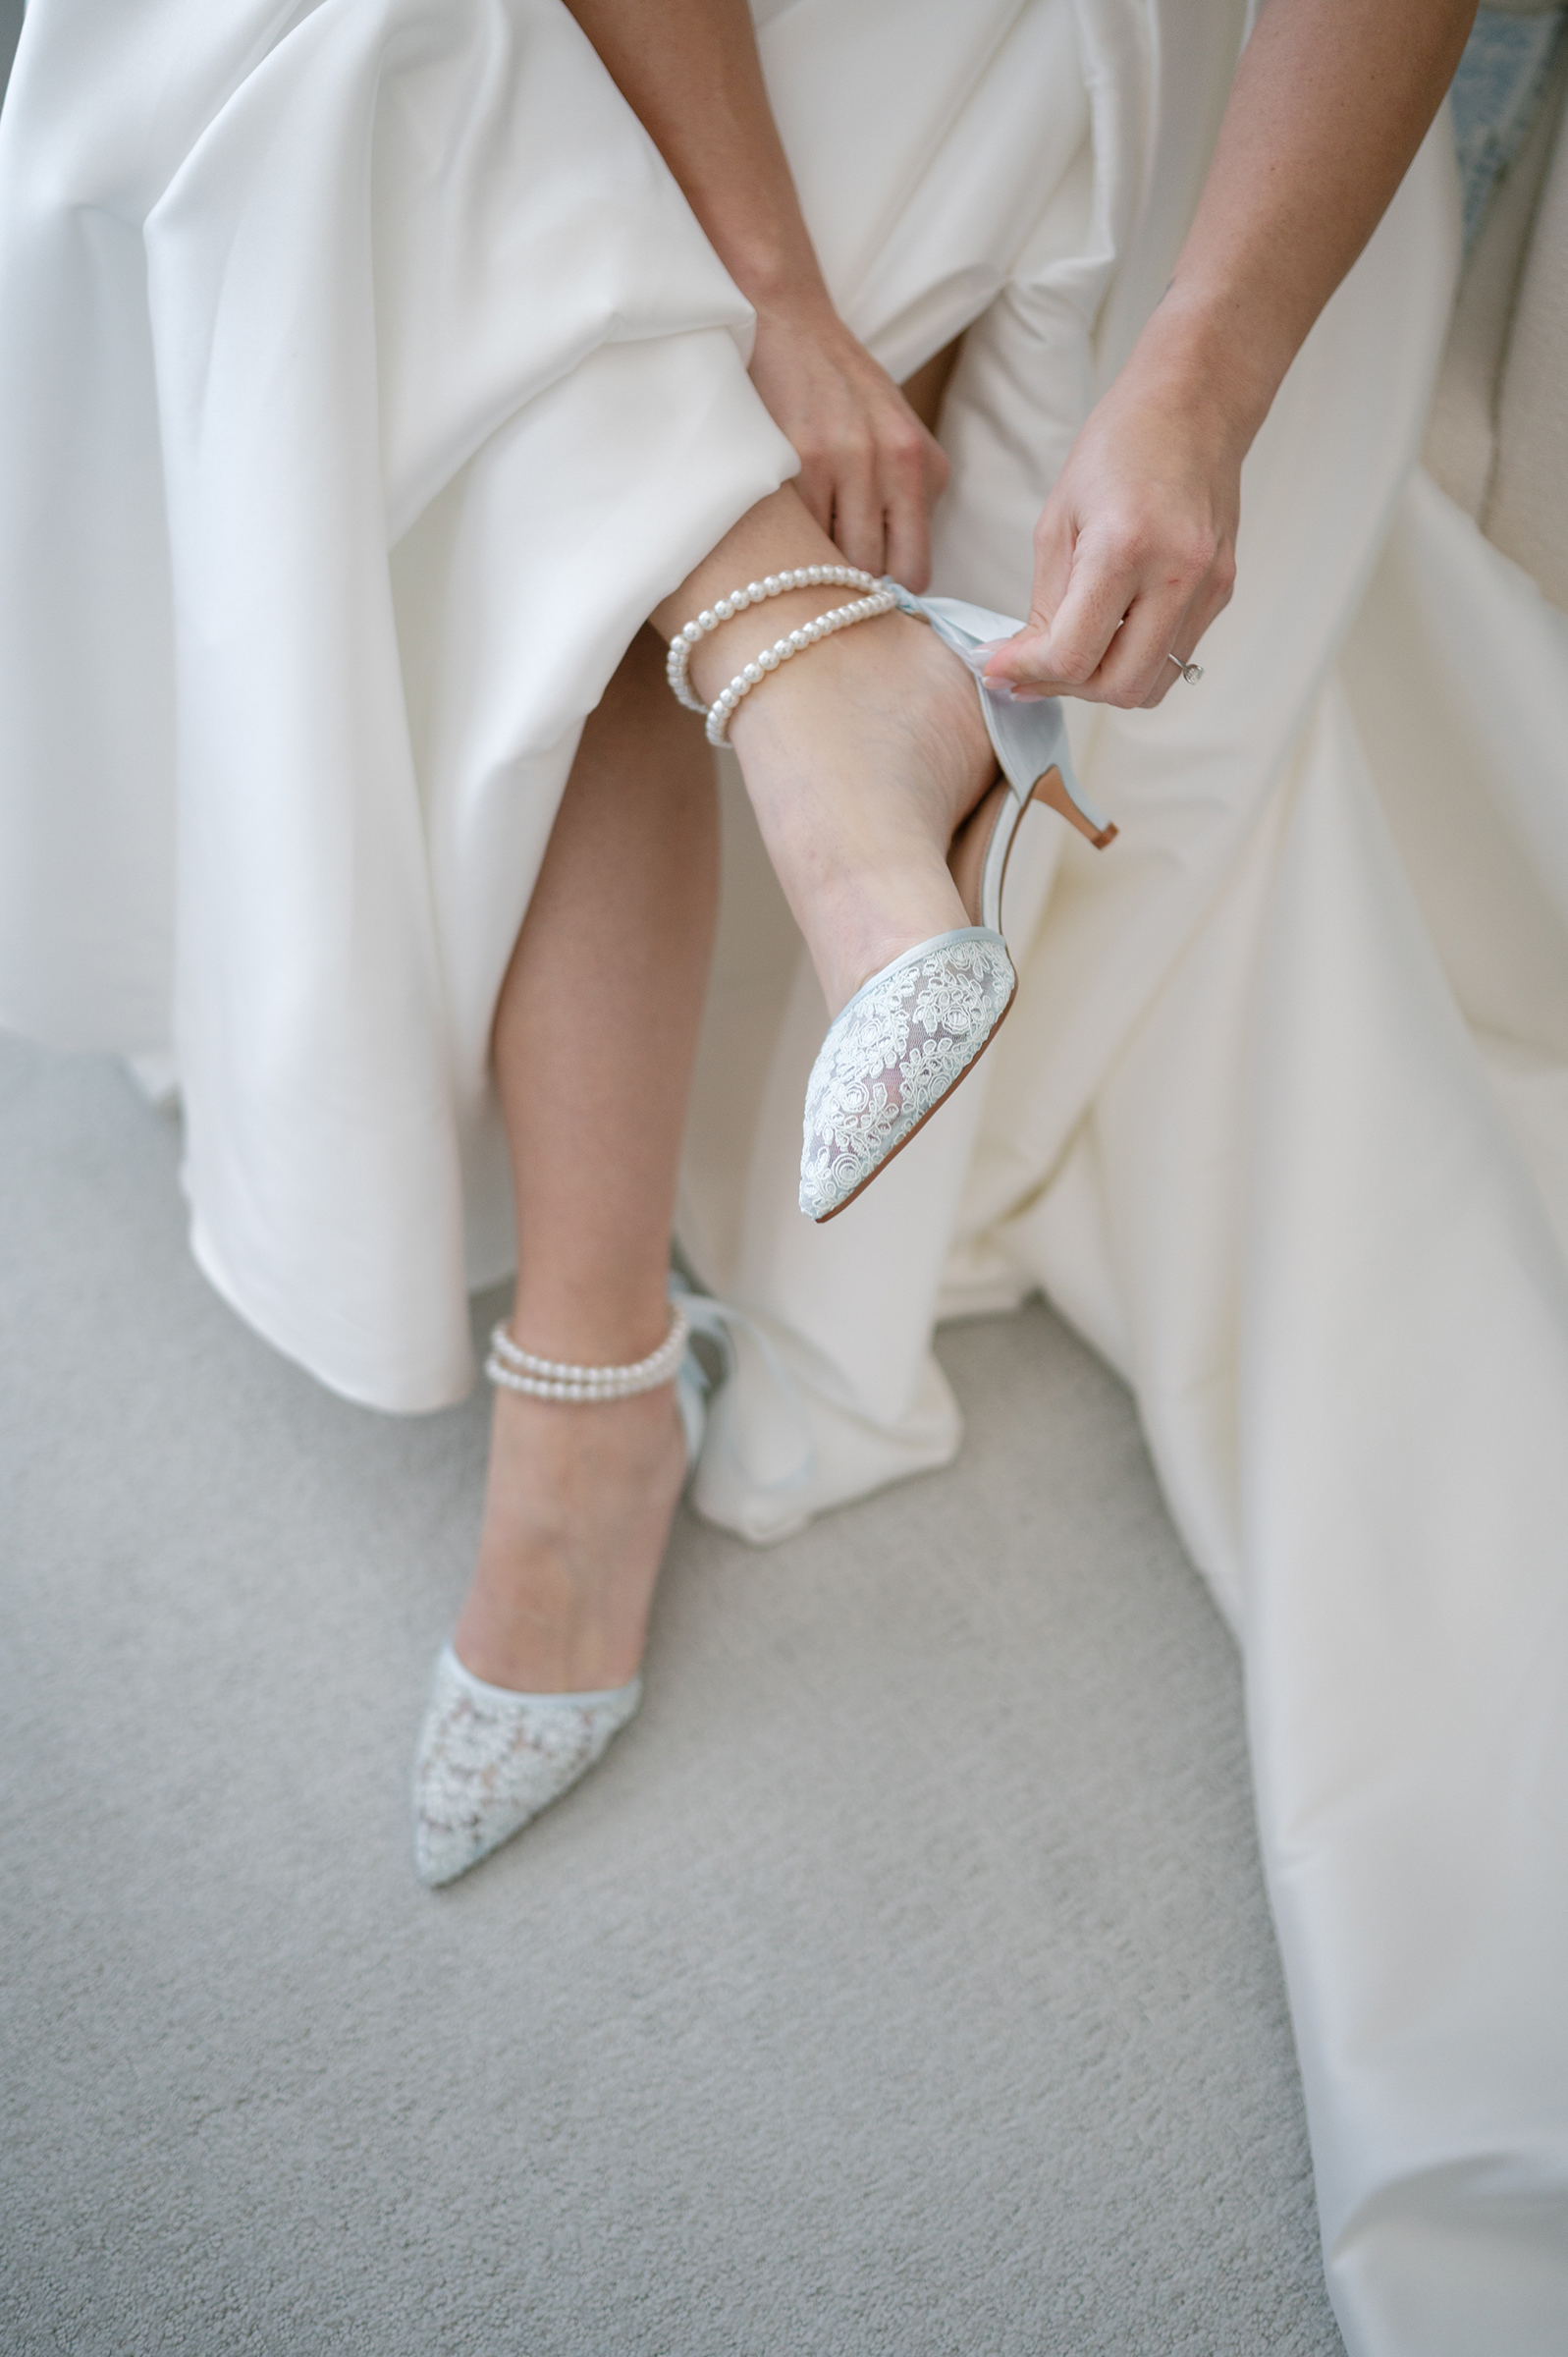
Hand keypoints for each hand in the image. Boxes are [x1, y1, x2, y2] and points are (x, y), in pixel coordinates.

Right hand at [747, 296, 948, 590]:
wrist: (791, 322)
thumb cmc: (842, 391)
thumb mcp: (895, 439)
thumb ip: (904, 499)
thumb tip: (892, 582)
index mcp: (927, 465)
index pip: (917, 570)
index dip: (889, 593)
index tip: (864, 595)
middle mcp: (899, 462)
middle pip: (881, 572)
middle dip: (853, 587)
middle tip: (827, 582)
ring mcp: (851, 459)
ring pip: (840, 560)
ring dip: (820, 567)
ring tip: (803, 553)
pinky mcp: (802, 456)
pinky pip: (802, 532)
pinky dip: (791, 541)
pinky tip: (783, 526)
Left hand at [982, 327, 1244, 709]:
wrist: (1193, 406)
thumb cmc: (1118, 449)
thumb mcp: (1057, 522)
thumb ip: (1043, 605)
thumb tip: (1020, 665)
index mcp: (1125, 548)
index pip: (1072, 655)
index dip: (1026, 673)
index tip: (997, 669)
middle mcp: (1176, 575)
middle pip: (1119, 687)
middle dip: (1066, 688)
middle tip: (1031, 670)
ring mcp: (1208, 587)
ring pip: (1152, 686)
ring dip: (1103, 683)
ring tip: (1070, 652)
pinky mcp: (1222, 591)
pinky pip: (1174, 657)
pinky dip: (1134, 660)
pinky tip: (1107, 632)